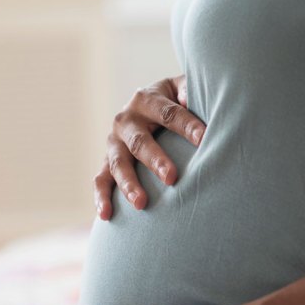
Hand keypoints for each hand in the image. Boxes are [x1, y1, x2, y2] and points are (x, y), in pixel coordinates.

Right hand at [94, 74, 205, 218]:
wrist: (149, 105)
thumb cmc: (176, 101)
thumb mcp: (183, 90)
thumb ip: (191, 91)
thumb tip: (196, 100)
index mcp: (147, 99)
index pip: (168, 113)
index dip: (187, 126)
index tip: (204, 140)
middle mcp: (126, 119)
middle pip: (140, 142)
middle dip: (155, 160)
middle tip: (172, 177)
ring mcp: (114, 142)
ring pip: (118, 164)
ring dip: (129, 184)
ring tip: (141, 203)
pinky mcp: (107, 161)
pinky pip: (100, 180)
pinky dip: (101, 197)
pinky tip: (106, 215)